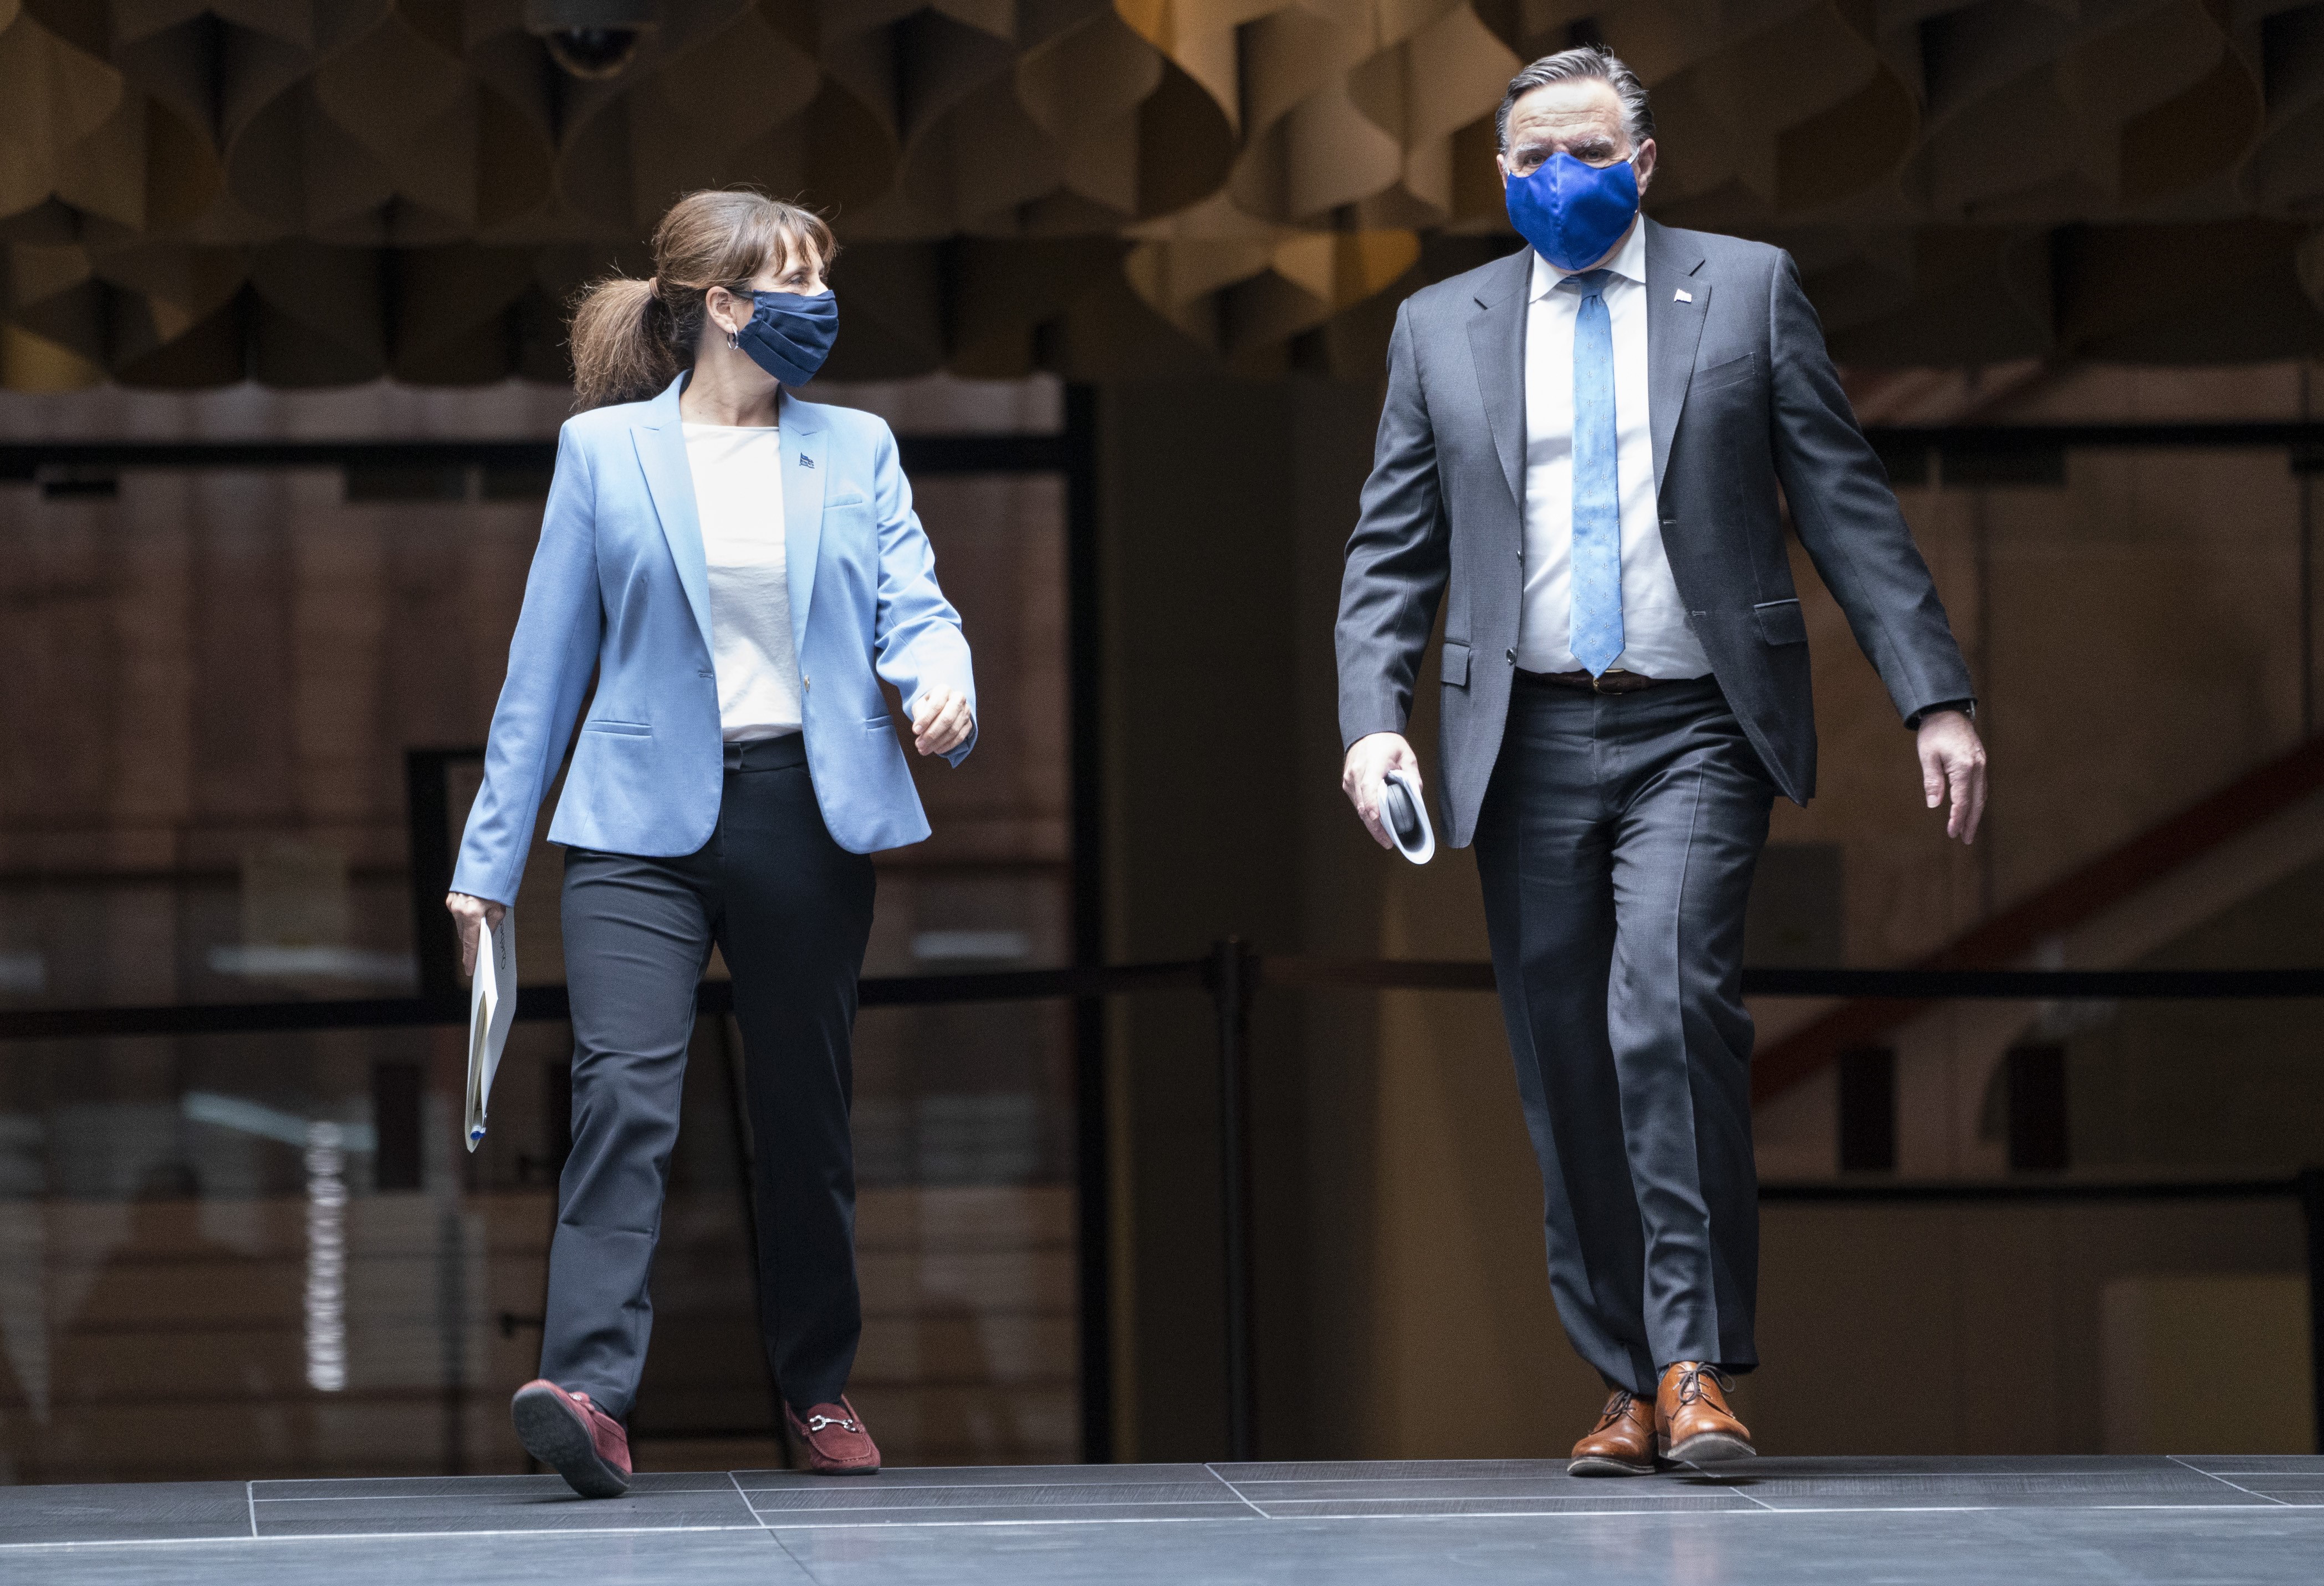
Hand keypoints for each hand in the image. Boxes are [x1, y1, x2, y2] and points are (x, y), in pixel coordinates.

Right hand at [445, 892, 505, 976]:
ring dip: (469, 928)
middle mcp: (459, 910)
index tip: (470, 970)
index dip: (470, 958)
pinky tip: (474, 913)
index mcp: (472, 914)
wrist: (485, 863)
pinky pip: (458, 914)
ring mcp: (453, 903)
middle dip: (472, 941)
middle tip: (481, 948)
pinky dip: (465, 917)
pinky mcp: (451, 898)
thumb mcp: (499, 907)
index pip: (470, 943)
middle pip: (464, 935)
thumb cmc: (495, 885)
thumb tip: (487, 935)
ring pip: (460, 924)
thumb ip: (492, 924)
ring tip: (480, 925)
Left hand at [911, 686, 973, 756]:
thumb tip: (919, 730)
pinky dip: (947, 746)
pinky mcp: (969, 724)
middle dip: (932, 734)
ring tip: (924, 750)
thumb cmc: (929, 705)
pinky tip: (936, 749)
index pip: (936, 705)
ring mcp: (966, 711)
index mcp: (944, 690)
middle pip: (947, 718)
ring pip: (953, 730)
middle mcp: (958, 698)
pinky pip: (960, 737)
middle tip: (919, 745)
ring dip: (937, 743)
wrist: (944, 705)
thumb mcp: (920, 704)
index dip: (925, 719)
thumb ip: (919, 714)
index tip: (915, 731)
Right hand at [1342, 732, 1420, 850]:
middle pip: (1363, 804)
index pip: (1369, 787)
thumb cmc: (1387, 743)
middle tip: (1388, 842)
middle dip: (1375, 826)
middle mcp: (1357, 773)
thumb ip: (1412, 776)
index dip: (1372, 805)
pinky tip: (1378, 823)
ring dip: (1371, 824)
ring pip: (1358, 808)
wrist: (1367, 732)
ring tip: (1386, 837)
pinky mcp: (1347, 784)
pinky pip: (1357, 803)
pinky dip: (1367, 814)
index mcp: (1373, 763)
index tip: (1377, 819)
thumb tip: (1415, 797)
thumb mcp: (1407, 755)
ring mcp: (1349, 780)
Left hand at [1917, 710, 1987, 843]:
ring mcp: (1981, 764)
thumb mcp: (1928, 756)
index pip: (1962, 800)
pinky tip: (1972, 809)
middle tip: (1966, 840)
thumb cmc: (1934, 732)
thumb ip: (1932, 781)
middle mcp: (1977, 766)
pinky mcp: (1980, 761)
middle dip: (1971, 822)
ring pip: (1981, 795)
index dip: (1957, 819)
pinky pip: (1981, 786)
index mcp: (1964, 766)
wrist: (1947, 710)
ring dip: (1976, 813)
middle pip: (1976, 801)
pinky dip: (1977, 800)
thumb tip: (1934, 805)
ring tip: (1969, 830)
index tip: (1951, 832)